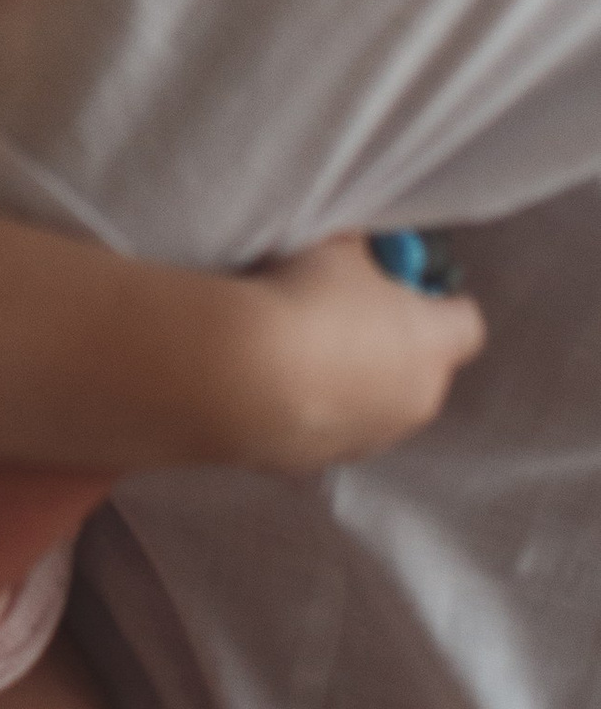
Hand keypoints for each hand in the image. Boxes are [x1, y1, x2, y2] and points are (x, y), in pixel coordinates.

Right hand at [234, 233, 485, 473]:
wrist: (241, 373)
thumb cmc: (304, 299)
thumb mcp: (339, 246)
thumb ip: (361, 250)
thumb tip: (358, 247)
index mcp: (432, 346)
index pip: (467, 325)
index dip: (439, 301)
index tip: (403, 283)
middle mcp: (416, 401)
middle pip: (421, 369)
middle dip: (390, 341)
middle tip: (343, 309)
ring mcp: (370, 438)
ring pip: (376, 404)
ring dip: (350, 378)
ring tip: (298, 346)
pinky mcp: (322, 462)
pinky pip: (328, 427)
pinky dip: (310, 405)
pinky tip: (271, 379)